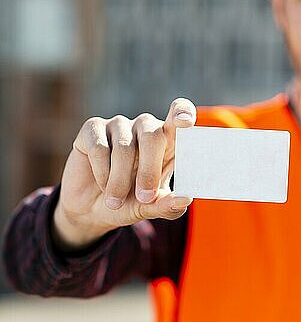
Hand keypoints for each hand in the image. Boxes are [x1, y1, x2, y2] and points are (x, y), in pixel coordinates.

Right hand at [52, 98, 195, 250]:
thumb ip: (168, 205)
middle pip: (153, 136)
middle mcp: (146, 127)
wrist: (91, 210)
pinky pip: (99, 148)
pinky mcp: (93, 128)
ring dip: (120, 180)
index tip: (185, 122)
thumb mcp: (150, 207)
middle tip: (145, 197)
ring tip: (116, 201)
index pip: (180, 115)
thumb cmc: (129, 202)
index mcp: (168, 141)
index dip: (183, 113)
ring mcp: (120, 125)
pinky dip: (102, 173)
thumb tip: (186, 199)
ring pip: (124, 147)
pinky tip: (102, 183)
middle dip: (149, 171)